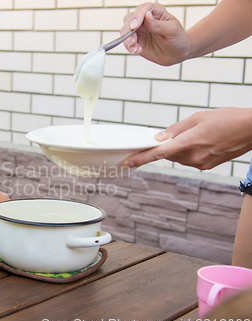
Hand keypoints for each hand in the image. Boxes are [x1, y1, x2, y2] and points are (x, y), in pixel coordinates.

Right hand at [121, 2, 190, 65]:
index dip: (137, 16)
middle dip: (128, 29)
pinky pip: (127, 43)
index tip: (134, 26)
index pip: (143, 9)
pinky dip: (129, 47)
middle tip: (132, 40)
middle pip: (130, 19)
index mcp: (156, 12)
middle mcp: (146, 20)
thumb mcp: (172, 31)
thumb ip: (158, 24)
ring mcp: (140, 31)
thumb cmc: (179, 39)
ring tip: (134, 47)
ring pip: (125, 30)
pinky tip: (136, 50)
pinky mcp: (137, 42)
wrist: (178, 54)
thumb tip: (147, 16)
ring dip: (127, 39)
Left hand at [122, 108, 251, 169]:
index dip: (141, 158)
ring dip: (178, 148)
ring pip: (178, 157)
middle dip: (164, 146)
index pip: (158, 154)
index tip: (127, 162)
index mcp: (188, 143)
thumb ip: (175, 130)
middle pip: (168, 154)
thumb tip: (159, 139)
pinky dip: (189, 151)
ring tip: (196, 134)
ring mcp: (201, 164)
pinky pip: (190, 159)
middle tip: (169, 135)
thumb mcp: (198, 118)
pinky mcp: (207, 166)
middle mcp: (193, 157)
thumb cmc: (228, 119)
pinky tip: (202, 141)